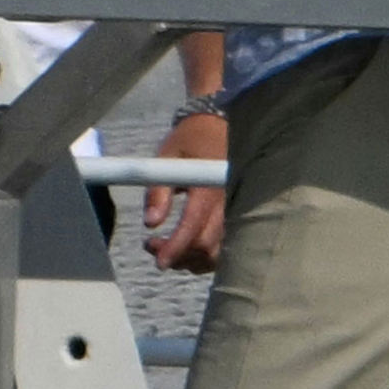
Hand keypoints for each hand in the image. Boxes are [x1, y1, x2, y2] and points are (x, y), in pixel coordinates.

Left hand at [144, 110, 228, 271]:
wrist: (218, 126)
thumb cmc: (190, 142)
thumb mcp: (167, 158)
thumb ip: (158, 191)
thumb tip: (151, 224)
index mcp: (209, 188)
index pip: (194, 227)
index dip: (175, 248)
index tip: (159, 262)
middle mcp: (228, 203)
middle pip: (207, 246)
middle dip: (179, 256)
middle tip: (152, 247)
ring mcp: (236, 211)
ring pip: (218, 252)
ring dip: (191, 260)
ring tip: (167, 249)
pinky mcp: (237, 215)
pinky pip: (225, 247)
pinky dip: (205, 256)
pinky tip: (187, 248)